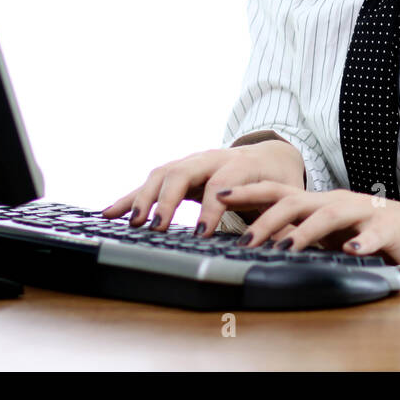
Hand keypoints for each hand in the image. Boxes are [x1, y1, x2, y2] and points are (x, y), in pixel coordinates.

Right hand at [101, 138, 304, 234]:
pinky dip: (129, 198)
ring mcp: (191, 163)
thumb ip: (283, 221)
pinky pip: (148, 184)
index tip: (202, 234)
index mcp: (241, 165)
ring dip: (144, 198)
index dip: (212, 207)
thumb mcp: (284, 197)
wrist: (270, 154)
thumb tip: (290, 244)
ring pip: (162, 174)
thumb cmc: (275, 180)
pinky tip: (109, 213)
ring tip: (134, 225)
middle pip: (184, 172)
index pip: (222, 183)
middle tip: (157, 227)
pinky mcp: (176, 173)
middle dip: (168, 200)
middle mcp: (212, 159)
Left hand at [215, 182, 399, 269]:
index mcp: (318, 202)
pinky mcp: (387, 229)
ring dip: (305, 232)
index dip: (248, 192)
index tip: (218, 196)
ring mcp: (362, 212)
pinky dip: (361, 243)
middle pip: (297, 202)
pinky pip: (373, 234)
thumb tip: (257, 242)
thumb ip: (298, 232)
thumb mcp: (327, 231)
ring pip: (329, 216)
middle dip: (268, 219)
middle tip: (244, 239)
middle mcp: (336, 201)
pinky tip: (351, 251)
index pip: (277, 192)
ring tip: (285, 248)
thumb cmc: (369, 231)